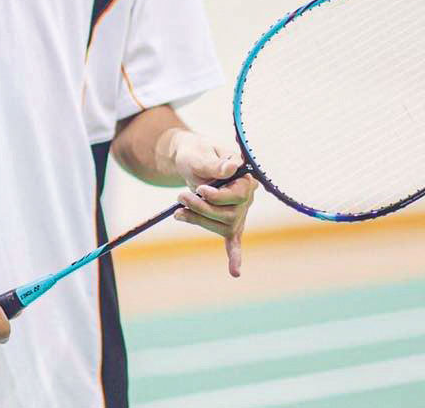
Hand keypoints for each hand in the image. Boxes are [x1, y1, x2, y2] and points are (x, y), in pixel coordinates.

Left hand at [169, 131, 256, 276]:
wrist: (190, 158)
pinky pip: (234, 242)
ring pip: (223, 226)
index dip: (218, 196)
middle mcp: (246, 197)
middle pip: (229, 214)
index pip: (238, 195)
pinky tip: (235, 272)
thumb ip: (214, 162)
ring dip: (199, 220)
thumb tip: (231, 168)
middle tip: (181, 197)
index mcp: (244, 177)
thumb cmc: (196, 153)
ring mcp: (238, 212)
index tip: (200, 190)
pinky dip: (234, 256)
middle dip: (202, 208)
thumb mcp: (201, 153)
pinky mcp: (227, 222)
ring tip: (178, 211)